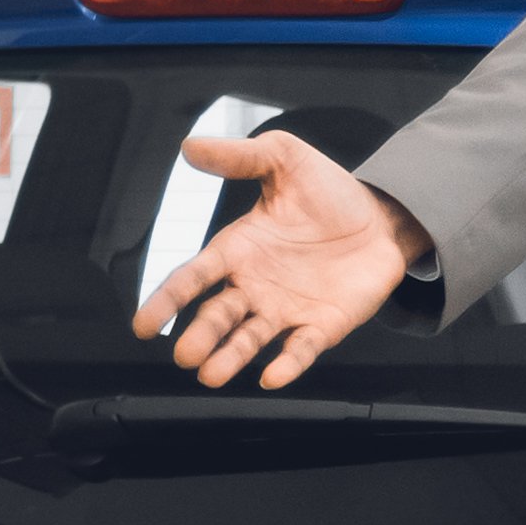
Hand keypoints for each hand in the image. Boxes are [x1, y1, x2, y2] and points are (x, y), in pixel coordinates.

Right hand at [131, 131, 427, 390]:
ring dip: (231, 357)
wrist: (382, 215)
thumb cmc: (328, 191)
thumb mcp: (283, 159)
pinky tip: (273, 377)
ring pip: (251, 339)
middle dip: (201, 336)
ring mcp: (287, 309)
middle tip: (185, 354)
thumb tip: (190, 147)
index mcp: (237, 250)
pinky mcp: (322, 326)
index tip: (143, 325)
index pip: (193, 278)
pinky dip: (287, 364)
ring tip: (211, 375)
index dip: (167, 300)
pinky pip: (301, 349)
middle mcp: (254, 286)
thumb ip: (239, 157)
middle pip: (218, 316)